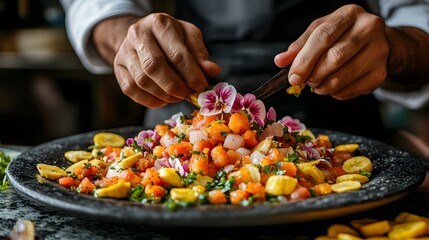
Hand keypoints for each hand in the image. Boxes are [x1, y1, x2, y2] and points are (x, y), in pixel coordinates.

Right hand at [94, 13, 220, 107]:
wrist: (142, 36)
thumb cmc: (170, 37)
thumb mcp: (189, 37)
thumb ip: (200, 54)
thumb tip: (213, 71)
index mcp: (159, 23)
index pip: (177, 53)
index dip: (191, 74)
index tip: (202, 87)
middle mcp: (137, 34)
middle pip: (154, 67)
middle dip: (175, 86)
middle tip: (188, 95)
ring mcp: (124, 52)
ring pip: (142, 81)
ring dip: (163, 95)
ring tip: (178, 97)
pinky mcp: (118, 68)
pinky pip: (131, 90)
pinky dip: (150, 100)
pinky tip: (164, 99)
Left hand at [274, 4, 388, 99]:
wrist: (373, 42)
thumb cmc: (340, 35)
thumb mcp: (319, 32)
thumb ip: (299, 46)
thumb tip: (280, 62)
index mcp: (349, 14)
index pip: (323, 37)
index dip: (305, 60)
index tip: (293, 77)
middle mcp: (369, 28)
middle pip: (335, 57)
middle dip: (314, 74)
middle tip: (305, 82)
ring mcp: (379, 50)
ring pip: (344, 75)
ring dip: (324, 87)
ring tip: (317, 86)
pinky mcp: (381, 72)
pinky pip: (354, 89)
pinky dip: (338, 94)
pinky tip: (332, 89)